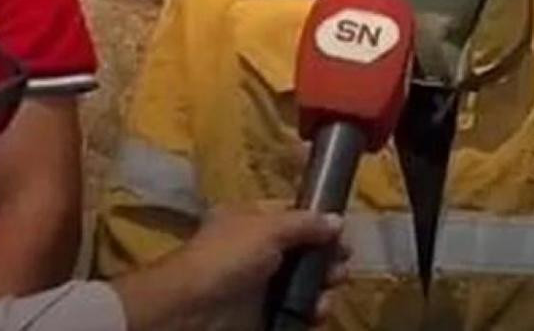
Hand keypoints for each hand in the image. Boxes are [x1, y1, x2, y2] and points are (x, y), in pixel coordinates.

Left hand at [178, 204, 347, 312]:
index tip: (343, 233)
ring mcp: (261, 286)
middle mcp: (258, 251)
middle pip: (305, 252)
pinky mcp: (264, 316)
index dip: (320, 223)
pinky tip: (318, 313)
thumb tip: (338, 220)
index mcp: (252, 221)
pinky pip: (297, 312)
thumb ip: (305, 223)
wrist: (190, 311)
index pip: (293, 216)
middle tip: (341, 265)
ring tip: (329, 290)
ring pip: (304, 283)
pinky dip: (312, 313)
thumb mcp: (267, 228)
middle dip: (328, 257)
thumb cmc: (227, 257)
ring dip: (323, 286)